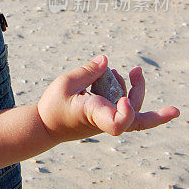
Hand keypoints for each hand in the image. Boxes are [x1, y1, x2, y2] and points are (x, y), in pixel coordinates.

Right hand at [36, 54, 179, 141]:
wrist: (47, 127)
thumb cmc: (53, 107)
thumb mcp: (65, 83)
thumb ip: (87, 71)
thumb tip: (105, 60)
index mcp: (94, 113)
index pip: (118, 123)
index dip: (128, 112)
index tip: (123, 98)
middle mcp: (104, 119)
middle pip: (137, 118)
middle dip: (141, 91)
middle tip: (136, 70)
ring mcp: (106, 120)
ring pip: (132, 110)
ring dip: (129, 87)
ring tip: (112, 72)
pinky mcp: (105, 117)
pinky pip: (122, 107)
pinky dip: (121, 91)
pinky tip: (110, 77)